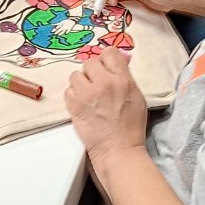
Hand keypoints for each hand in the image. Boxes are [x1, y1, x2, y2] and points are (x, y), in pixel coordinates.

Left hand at [65, 47, 146, 168]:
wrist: (119, 150)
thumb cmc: (131, 127)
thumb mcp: (137, 96)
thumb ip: (125, 76)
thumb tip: (119, 60)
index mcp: (123, 79)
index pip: (109, 53)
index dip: (106, 59)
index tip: (105, 66)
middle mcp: (104, 83)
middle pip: (90, 62)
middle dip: (93, 72)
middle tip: (97, 84)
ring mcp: (87, 94)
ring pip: (75, 75)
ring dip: (81, 83)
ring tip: (88, 95)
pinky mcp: (74, 106)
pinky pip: (68, 90)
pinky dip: (73, 96)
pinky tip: (82, 104)